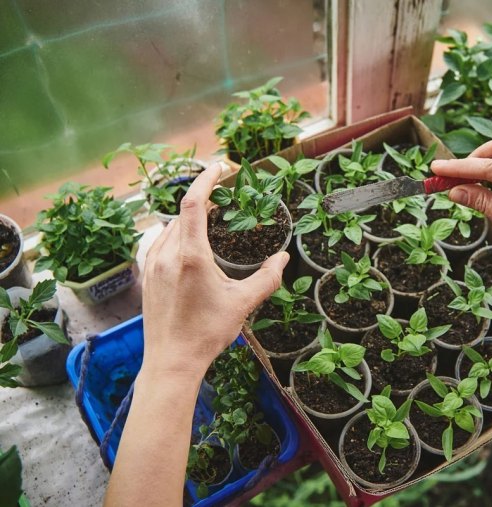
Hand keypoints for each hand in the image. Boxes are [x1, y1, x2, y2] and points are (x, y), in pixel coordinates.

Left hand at [140, 163, 288, 379]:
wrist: (171, 362)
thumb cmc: (207, 332)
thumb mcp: (243, 304)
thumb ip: (267, 278)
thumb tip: (283, 257)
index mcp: (191, 256)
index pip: (193, 202)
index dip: (206, 179)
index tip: (220, 167)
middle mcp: (167, 255)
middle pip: (182, 213)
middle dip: (201, 199)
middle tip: (222, 196)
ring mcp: (152, 266)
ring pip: (169, 228)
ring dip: (187, 219)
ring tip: (206, 220)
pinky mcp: (147, 277)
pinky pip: (158, 243)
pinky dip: (174, 234)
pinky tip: (186, 245)